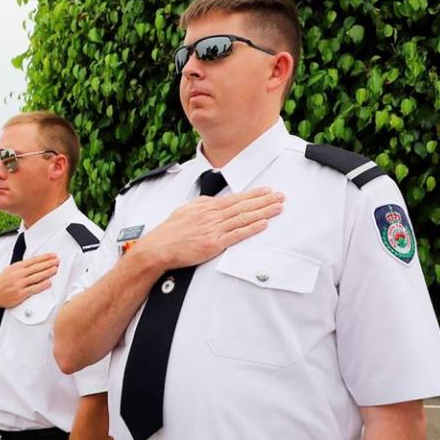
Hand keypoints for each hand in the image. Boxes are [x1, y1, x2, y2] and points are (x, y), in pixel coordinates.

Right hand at [0, 254, 59, 308]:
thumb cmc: (1, 283)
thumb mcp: (10, 270)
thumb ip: (21, 267)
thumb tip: (33, 263)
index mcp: (16, 267)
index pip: (33, 260)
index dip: (44, 257)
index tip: (52, 255)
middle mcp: (18, 274)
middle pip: (37, 267)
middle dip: (49, 263)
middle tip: (57, 260)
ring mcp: (19, 284)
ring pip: (36, 277)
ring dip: (47, 272)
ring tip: (55, 269)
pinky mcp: (20, 294)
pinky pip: (33, 288)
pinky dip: (42, 285)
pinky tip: (48, 282)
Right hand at [134, 187, 284, 270]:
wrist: (158, 248)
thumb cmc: (170, 232)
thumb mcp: (185, 211)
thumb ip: (202, 205)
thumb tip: (214, 201)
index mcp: (207, 207)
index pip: (235, 198)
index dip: (254, 194)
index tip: (268, 191)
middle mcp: (212, 216)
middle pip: (243, 206)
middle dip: (265, 200)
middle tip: (281, 196)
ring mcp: (214, 229)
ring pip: (243, 218)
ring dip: (263, 212)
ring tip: (278, 208)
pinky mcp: (213, 244)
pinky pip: (236, 235)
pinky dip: (251, 229)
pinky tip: (263, 224)